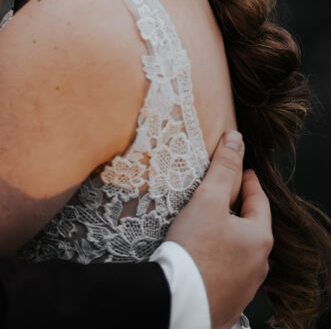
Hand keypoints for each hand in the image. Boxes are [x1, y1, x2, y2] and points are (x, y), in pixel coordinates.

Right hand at [167, 131, 272, 328]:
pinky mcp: (228, 299)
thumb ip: (223, 168)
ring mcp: (245, 285)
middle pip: (250, 225)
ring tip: (208, 222)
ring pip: (239, 249)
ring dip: (227, 234)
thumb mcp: (208, 200)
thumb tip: (236, 139)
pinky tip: (202, 253)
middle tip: (221, 192)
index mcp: (260, 238)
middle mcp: (259, 264)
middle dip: (237, 207)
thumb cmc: (195, 249)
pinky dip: (218, 256)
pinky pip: (226, 269)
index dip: (248, 180)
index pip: (259, 199)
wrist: (178, 300)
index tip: (242, 169)